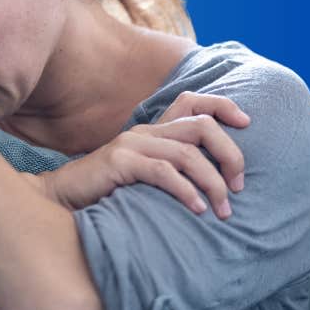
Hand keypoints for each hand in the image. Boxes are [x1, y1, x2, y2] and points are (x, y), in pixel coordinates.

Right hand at [35, 92, 249, 217]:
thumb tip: (212, 181)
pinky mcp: (119, 162)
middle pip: (201, 126)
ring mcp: (130, 145)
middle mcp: (144, 132)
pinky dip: (186, 191)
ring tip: (222, 209)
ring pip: (187, 154)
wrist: (60, 197)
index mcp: (151, 131)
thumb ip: (168, 170)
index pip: (192, 101)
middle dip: (230, 154)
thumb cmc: (104, 191)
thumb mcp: (141, 176)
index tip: (248, 123)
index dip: (223, 105)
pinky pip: (163, 172)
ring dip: (212, 183)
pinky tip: (197, 209)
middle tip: (238, 186)